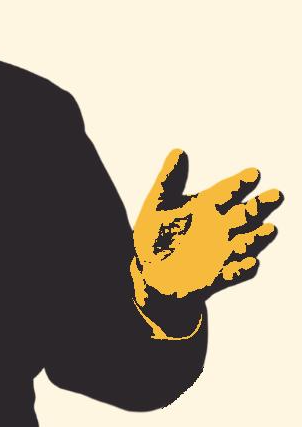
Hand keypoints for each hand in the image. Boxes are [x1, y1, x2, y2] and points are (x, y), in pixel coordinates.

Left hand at [133, 149, 282, 303]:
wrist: (150, 272)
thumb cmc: (154, 234)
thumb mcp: (156, 205)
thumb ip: (168, 180)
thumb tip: (178, 151)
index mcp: (205, 207)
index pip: (226, 191)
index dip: (239, 182)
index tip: (254, 173)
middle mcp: (219, 227)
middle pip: (245, 214)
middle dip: (260, 205)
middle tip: (275, 194)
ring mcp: (221, 251)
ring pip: (245, 242)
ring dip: (257, 237)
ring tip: (269, 228)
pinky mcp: (217, 275)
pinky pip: (234, 272)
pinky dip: (243, 269)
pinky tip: (251, 262)